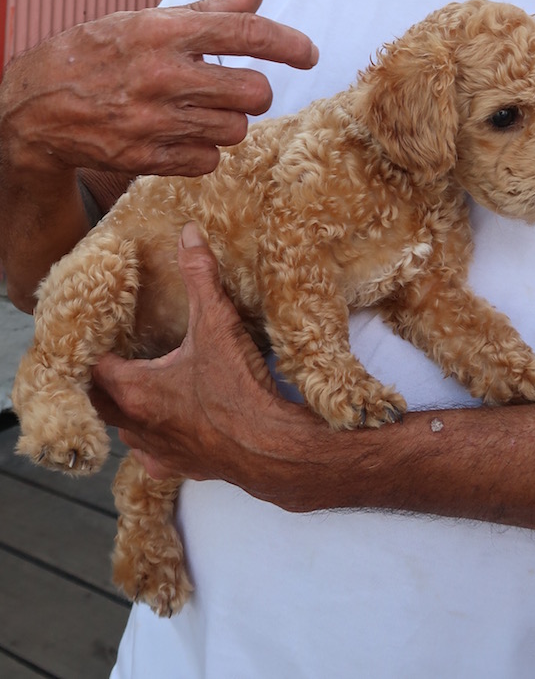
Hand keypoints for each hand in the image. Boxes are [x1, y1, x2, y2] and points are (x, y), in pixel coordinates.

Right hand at [0, 0, 317, 179]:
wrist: (34, 106)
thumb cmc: (98, 53)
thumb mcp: (145, 19)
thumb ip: (208, 10)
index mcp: (163, 31)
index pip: (246, 33)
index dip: (288, 43)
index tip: (309, 54)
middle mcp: (161, 75)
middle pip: (254, 92)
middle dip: (257, 92)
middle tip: (242, 88)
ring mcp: (152, 121)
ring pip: (235, 129)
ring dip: (230, 121)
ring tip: (202, 110)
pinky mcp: (144, 160)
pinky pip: (209, 161)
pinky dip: (205, 151)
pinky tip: (184, 135)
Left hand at [91, 223, 328, 502]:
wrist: (271, 447)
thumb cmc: (238, 389)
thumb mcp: (217, 323)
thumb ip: (199, 275)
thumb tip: (189, 234)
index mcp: (135, 389)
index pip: (95, 365)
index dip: (98, 347)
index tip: (106, 332)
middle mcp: (137, 424)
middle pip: (100, 400)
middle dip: (104, 378)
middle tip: (117, 355)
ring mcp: (157, 451)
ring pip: (124, 430)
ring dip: (127, 409)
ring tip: (141, 386)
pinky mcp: (179, 468)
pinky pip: (152, 456)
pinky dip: (155, 441)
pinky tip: (171, 427)